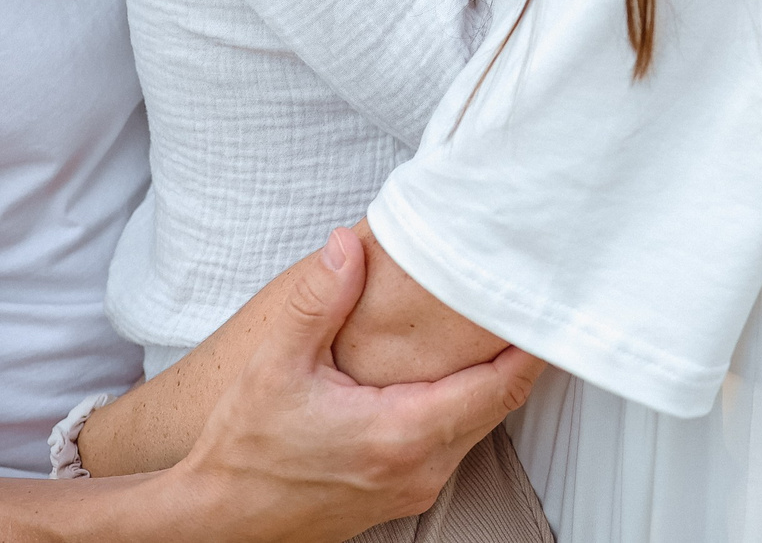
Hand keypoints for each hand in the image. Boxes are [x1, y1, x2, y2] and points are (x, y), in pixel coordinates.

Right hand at [86, 229, 540, 539]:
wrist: (220, 516)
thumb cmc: (245, 448)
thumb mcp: (277, 363)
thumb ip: (318, 300)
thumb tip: (350, 246)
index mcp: (401, 433)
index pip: (500, 385)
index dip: (530, 341)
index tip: (542, 298)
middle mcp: (421, 468)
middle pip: (499, 402)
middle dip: (513, 350)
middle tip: (519, 294)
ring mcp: (416, 485)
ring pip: (479, 423)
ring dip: (488, 378)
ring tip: (490, 322)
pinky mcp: (405, 491)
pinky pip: (455, 441)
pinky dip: (463, 403)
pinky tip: (447, 371)